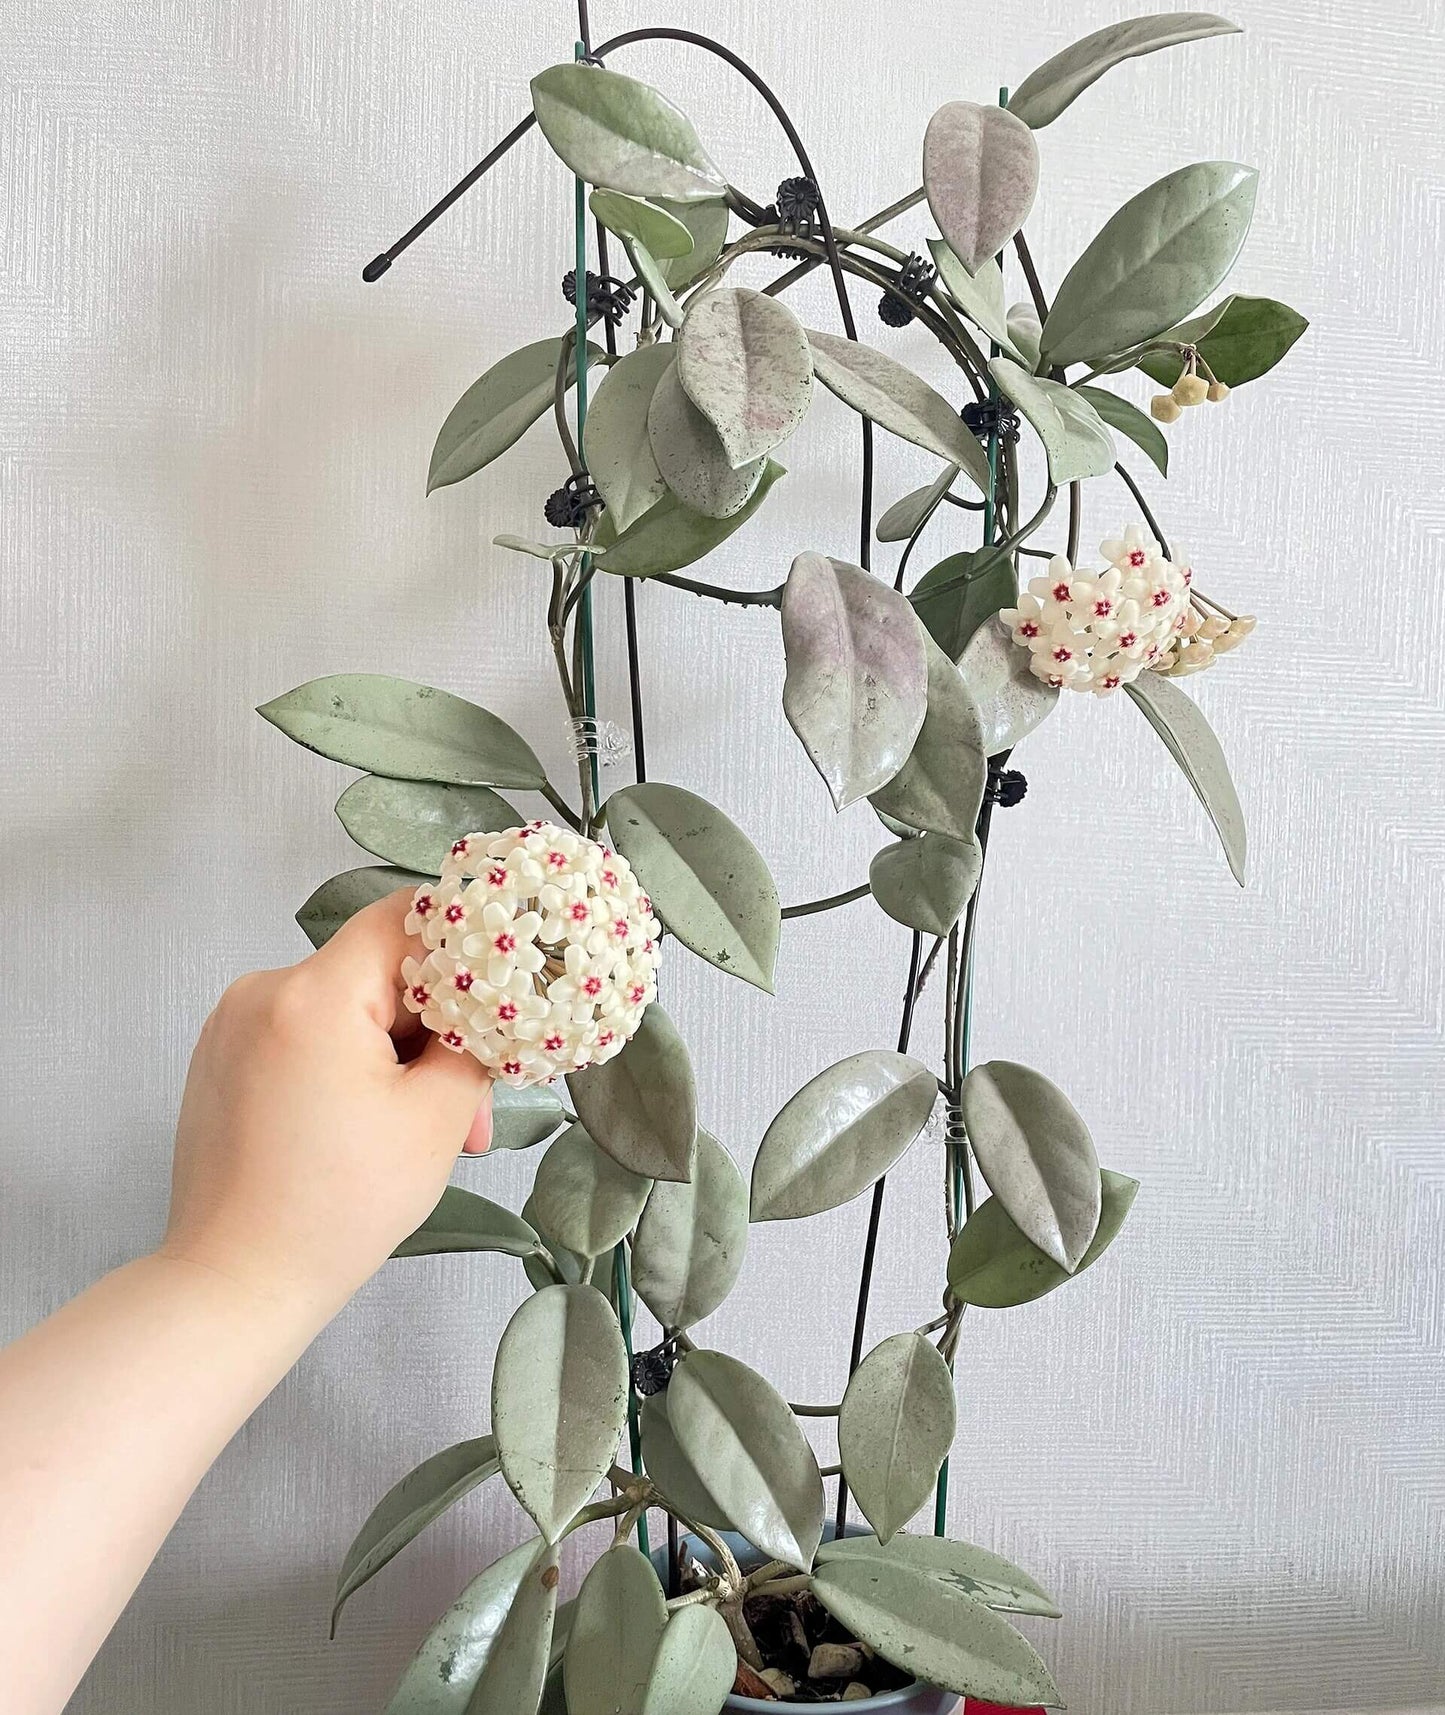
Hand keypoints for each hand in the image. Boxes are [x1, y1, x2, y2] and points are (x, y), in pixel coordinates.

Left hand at [160, 891, 491, 1318]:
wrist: (236, 1283)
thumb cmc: (338, 1208)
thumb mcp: (437, 1119)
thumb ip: (472, 1040)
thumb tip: (487, 1003)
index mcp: (313, 995)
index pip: (403, 919)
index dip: (464, 943)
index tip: (505, 987)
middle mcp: (262, 990)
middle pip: (378, 972)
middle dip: (435, 1031)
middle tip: (474, 1105)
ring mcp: (233, 1023)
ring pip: (347, 1008)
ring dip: (397, 1056)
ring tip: (427, 1131)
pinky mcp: (223, 1058)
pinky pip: (308, 1034)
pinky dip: (350, 1066)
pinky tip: (373, 1127)